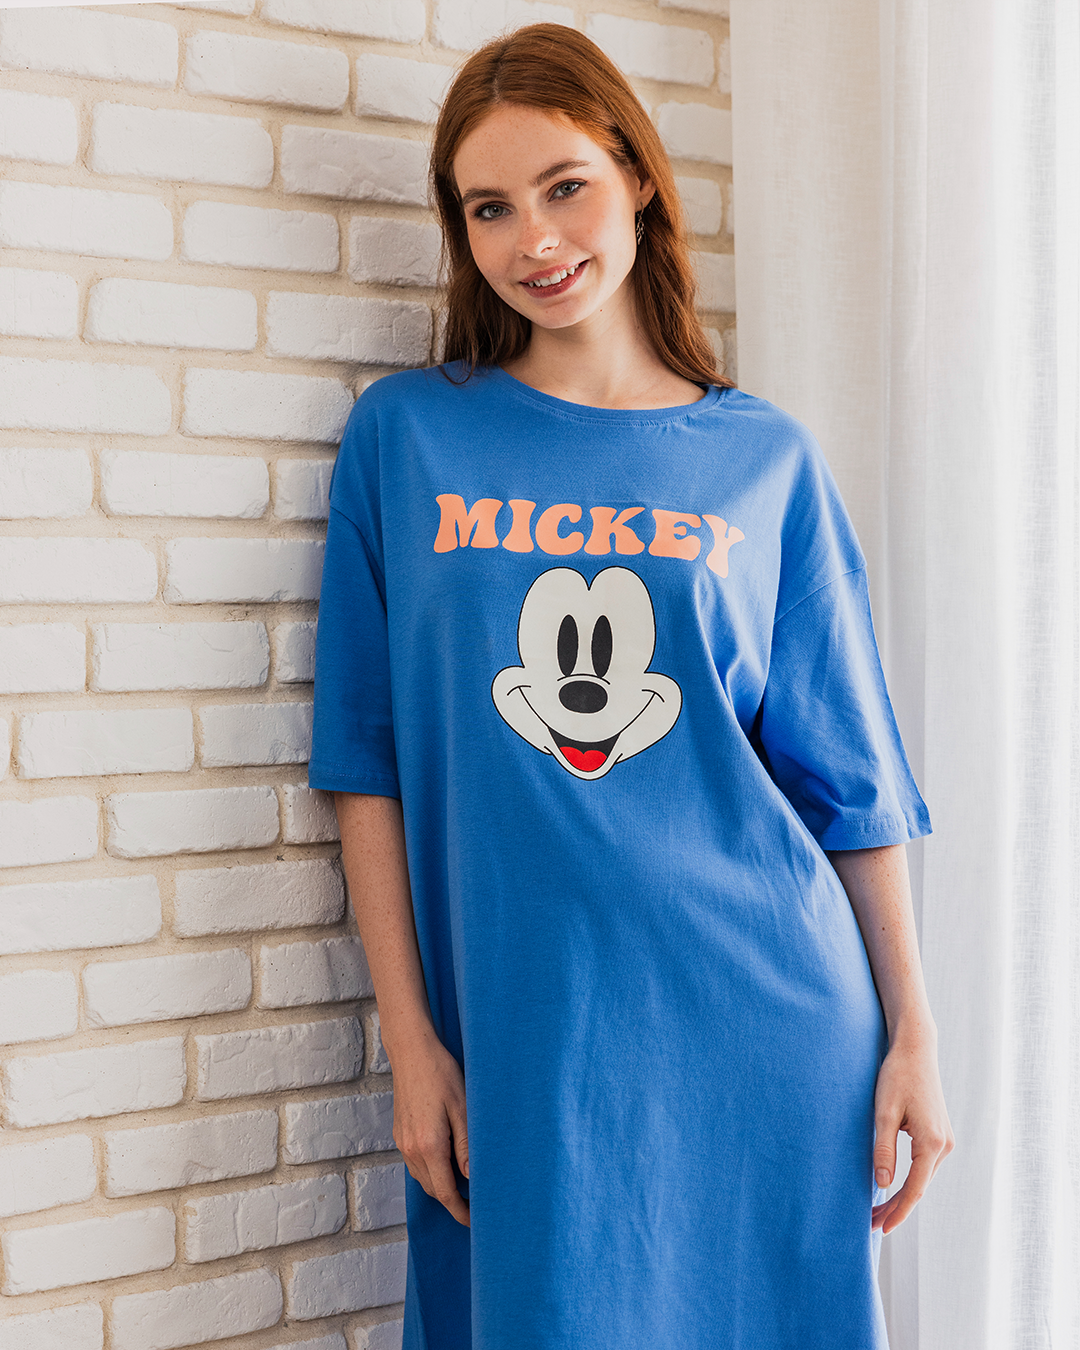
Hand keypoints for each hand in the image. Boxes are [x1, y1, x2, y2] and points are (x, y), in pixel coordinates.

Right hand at [388, 1027, 469, 1226]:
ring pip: (423, 1178)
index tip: (475, 1221)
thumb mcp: (463, 1108)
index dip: (460, 1211)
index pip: (445, 1193)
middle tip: (477, 1201)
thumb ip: (467, 1146)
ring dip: (442, 1185)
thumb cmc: (441, 1074)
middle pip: (433, 1189)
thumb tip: (472, 1178)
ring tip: (465, 1182)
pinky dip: (431, 1170)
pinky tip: (447, 1159)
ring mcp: (403, 1142)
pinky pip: (416, 1163)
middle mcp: (412, 1149)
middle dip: (453, 1200)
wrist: (411, 1052)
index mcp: (429, 1146)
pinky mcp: (400, 1133)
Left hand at [870, 1027, 953, 1233]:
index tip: (881, 1228)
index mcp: (931, 1144)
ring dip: (902, 1194)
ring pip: (922, 1178)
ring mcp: (945, 1141)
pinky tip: (892, 1186)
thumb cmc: (897, 1076)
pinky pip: (924, 1166)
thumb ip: (883, 1149)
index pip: (914, 1189)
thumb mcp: (883, 1112)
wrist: (916, 1050)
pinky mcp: (940, 1135)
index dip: (898, 1212)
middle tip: (871, 1224)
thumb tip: (882, 1184)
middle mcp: (944, 1146)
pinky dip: (909, 1179)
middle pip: (919, 1187)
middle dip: (896, 1207)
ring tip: (877, 1209)